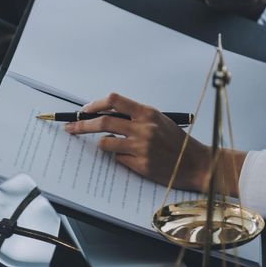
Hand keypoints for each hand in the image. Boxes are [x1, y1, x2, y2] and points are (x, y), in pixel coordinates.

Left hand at [65, 93, 210, 191]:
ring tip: (114, 146)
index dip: (94, 105)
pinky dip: (119, 158)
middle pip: (103, 122)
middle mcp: (143, 128)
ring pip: (106, 143)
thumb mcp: (158, 120)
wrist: (195, 163)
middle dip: (82, 125)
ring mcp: (141, 148)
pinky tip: (133, 159)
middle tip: (70, 128)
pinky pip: (118, 159)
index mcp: (147, 113)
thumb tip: (105, 115)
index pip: (114, 101)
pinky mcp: (141, 165)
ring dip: (103, 144)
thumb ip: (134, 116)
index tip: (83, 110)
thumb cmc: (176, 141)